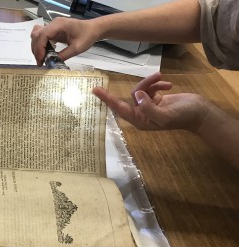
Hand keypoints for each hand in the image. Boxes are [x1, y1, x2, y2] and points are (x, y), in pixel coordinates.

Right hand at [31, 18, 100, 65]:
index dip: (39, 48)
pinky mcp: (53, 30)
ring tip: (41, 58)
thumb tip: (52, 62)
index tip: (41, 60)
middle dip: (36, 50)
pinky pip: (41, 36)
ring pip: (36, 35)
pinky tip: (45, 53)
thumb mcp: (77, 48)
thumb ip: (64, 55)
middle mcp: (53, 24)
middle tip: (40, 62)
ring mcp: (52, 26)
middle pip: (37, 35)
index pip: (42, 35)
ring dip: (36, 47)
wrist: (93, 29)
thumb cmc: (87, 36)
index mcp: (59, 25)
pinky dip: (40, 45)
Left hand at [92, 72, 208, 132]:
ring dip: (152, 82)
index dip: (107, 99)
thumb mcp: (165, 115)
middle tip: (159, 76)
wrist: (200, 113)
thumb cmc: (184, 116)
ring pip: (141, 89)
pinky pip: (150, 88)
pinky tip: (169, 84)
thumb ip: (149, 107)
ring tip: (166, 80)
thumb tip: (137, 96)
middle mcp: (141, 114)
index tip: (95, 90)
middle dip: (144, 85)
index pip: (119, 108)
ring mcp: (148, 106)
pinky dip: (158, 83)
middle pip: (132, 95)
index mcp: (140, 121)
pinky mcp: (156, 99)